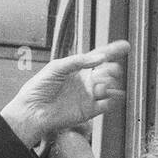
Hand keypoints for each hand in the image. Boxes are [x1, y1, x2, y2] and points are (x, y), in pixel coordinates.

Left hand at [0, 40, 129, 146]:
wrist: (33, 111)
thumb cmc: (38, 89)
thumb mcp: (56, 67)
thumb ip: (78, 61)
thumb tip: (99, 58)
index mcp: (77, 69)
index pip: (98, 57)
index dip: (112, 51)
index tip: (124, 46)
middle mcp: (85, 82)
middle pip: (107, 71)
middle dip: (112, 68)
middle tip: (109, 69)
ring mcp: (88, 96)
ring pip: (109, 87)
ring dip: (111, 82)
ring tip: (103, 83)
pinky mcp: (90, 110)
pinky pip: (107, 104)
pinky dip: (113, 99)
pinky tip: (112, 94)